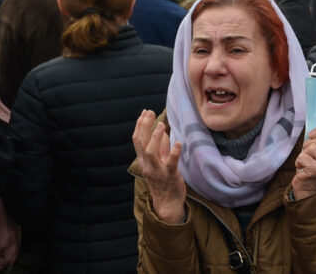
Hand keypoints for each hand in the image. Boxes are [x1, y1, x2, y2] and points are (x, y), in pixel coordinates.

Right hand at [132, 109, 186, 223]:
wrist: (167, 203)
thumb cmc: (164, 181)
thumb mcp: (159, 162)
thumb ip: (160, 148)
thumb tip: (161, 131)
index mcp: (144, 161)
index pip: (137, 140)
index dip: (140, 125)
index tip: (144, 112)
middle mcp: (147, 165)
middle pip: (141, 143)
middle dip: (144, 127)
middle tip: (149, 113)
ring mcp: (158, 171)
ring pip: (151, 153)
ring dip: (155, 138)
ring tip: (161, 125)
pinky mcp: (170, 176)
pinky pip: (171, 163)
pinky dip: (174, 152)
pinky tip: (178, 143)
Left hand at [291, 126, 315, 199]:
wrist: (309, 191)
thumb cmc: (312, 169)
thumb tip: (312, 129)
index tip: (311, 135)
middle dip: (308, 145)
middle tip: (307, 155)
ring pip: (311, 148)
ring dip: (303, 155)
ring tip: (305, 164)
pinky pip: (303, 157)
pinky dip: (299, 162)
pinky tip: (302, 169)